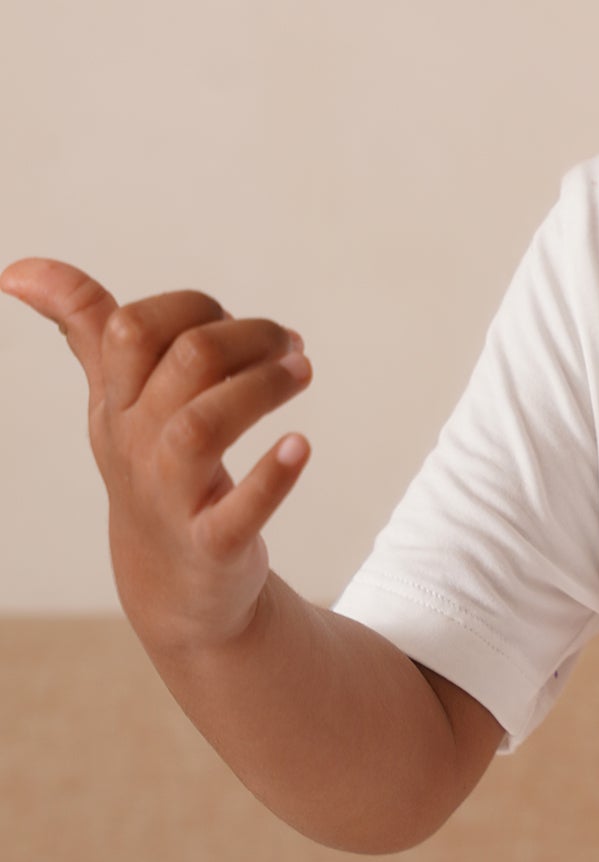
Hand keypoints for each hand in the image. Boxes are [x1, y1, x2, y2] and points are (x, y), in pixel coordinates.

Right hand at [0, 257, 312, 654]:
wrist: (172, 585)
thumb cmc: (152, 476)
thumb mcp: (113, 405)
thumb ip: (86, 331)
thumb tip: (19, 271)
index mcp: (115, 403)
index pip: (135, 327)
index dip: (194, 309)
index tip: (246, 325)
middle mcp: (136, 444)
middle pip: (184, 362)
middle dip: (244, 339)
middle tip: (292, 344)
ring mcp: (172, 496)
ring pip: (205, 425)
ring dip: (261, 390)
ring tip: (303, 371)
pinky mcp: (214, 543)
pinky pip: (240, 509)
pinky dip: (273, 477)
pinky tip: (300, 446)